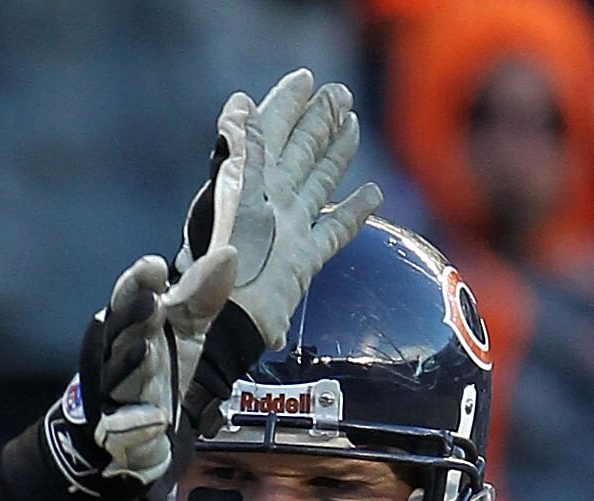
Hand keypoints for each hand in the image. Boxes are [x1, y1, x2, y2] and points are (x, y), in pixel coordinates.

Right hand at [44, 249, 238, 489]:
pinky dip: (137, 424)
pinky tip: (157, 418)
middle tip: (153, 303)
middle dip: (133, 319)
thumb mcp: (188, 330)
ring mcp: (116, 396)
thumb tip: (228, 253)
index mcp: (133, 328)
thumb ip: (202, 295)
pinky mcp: (119, 433)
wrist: (145, 434)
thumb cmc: (161, 370)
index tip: (154, 265)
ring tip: (147, 350)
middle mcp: (119, 358)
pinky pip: (121, 430)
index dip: (137, 284)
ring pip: (117, 379)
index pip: (127, 300)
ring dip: (131, 365)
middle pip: (120, 336)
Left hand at [180, 69, 380, 350]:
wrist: (225, 328)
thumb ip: (240, 155)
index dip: (286, 104)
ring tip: (352, 123)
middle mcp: (270, 201)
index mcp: (249, 183)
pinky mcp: (305, 262)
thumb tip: (242, 107)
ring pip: (319, 181)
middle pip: (300, 150)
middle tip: (340, 92)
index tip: (305, 79)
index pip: (270, 131)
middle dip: (318, 119)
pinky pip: (335, 231)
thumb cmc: (220, 272)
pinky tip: (373, 194)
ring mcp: (290, 230)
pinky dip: (354, 212)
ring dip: (336, 152)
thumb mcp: (231, 202)